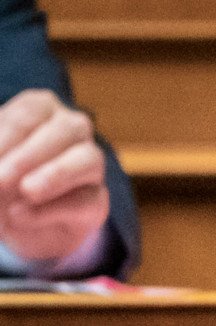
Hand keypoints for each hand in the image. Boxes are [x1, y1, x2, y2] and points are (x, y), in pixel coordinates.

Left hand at [0, 90, 109, 262]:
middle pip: (69, 130)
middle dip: (30, 155)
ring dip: (56, 175)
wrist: (12, 215)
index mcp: (41, 109)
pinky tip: (20, 215)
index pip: (31, 112)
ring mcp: (89, 166)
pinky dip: (53, 210)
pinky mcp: (96, 202)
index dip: (8, 134)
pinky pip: (87, 201)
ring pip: (89, 160)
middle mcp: (73, 131)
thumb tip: (0, 174)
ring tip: (26, 191)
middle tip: (0, 179)